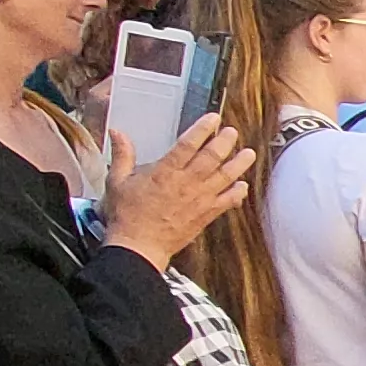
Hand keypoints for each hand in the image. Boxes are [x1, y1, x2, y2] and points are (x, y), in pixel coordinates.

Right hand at [99, 113, 252, 268]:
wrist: (138, 247)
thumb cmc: (126, 215)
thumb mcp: (118, 181)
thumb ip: (122, 154)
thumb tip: (116, 132)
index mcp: (165, 172)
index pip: (188, 144)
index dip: (203, 129)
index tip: (213, 118)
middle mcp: (186, 183)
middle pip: (212, 157)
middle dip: (225, 142)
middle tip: (232, 132)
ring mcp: (199, 199)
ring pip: (225, 177)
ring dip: (238, 164)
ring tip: (249, 153)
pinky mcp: (206, 215)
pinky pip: (227, 201)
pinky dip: (237, 193)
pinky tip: (243, 185)